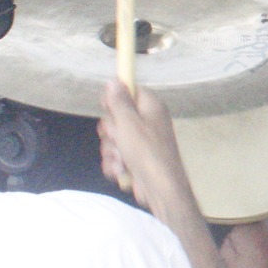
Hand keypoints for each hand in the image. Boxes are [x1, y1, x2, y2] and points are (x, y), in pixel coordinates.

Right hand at [97, 80, 189, 207]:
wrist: (159, 188)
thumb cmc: (147, 151)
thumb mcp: (129, 122)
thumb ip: (119, 101)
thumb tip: (115, 79)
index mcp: (150, 108)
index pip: (129, 92)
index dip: (115, 100)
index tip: (108, 108)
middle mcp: (146, 122)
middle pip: (115, 118)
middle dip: (110, 133)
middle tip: (119, 139)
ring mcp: (140, 142)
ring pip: (112, 140)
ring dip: (112, 152)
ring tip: (123, 160)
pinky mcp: (134, 160)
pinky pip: (114, 156)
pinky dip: (115, 165)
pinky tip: (122, 171)